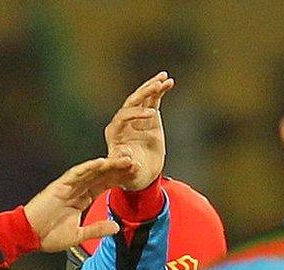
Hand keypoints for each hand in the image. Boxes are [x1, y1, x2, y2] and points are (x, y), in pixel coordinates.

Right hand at [24, 157, 138, 252]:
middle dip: (118, 169)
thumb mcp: (78, 235)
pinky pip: (75, 174)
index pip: (104, 186)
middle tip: (135, 164)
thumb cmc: (47, 235)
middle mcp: (76, 190)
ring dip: (108, 165)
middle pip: (101, 176)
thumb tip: (116, 228)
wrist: (28, 236)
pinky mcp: (59, 186)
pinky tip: (101, 162)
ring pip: (92, 172)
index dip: (119, 180)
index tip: (134, 177)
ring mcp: (68, 186)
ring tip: (124, 160)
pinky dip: (88, 167)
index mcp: (81, 199)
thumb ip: (97, 229)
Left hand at [104, 72, 172, 191]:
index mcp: (114, 133)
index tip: (152, 115)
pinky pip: (153, 100)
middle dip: (143, 93)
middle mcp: (123, 121)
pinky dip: (160, 90)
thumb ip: (128, 166)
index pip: (123, 117)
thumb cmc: (131, 176)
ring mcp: (136, 117)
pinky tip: (169, 82)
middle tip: (157, 85)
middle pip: (131, 102)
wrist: (140, 174)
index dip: (136, 114)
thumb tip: (131, 162)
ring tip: (164, 78)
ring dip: (152, 86)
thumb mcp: (128, 174)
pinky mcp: (148, 116)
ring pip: (142, 97)